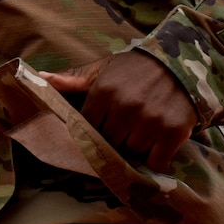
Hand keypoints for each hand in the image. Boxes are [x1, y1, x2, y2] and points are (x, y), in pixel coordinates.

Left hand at [41, 51, 198, 173]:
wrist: (183, 62)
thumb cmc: (137, 68)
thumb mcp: (103, 69)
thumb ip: (73, 79)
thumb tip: (40, 80)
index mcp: (103, 92)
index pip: (86, 129)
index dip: (93, 132)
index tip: (100, 129)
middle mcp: (125, 107)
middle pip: (109, 143)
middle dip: (115, 139)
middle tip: (125, 129)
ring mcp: (150, 120)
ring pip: (132, 152)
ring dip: (137, 147)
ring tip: (143, 131)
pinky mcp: (173, 131)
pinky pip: (157, 161)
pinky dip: (157, 158)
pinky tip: (158, 144)